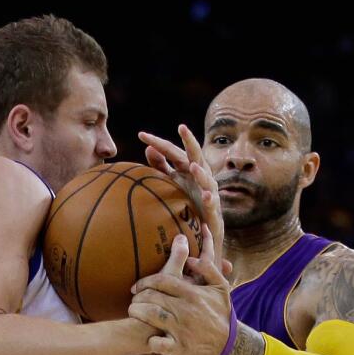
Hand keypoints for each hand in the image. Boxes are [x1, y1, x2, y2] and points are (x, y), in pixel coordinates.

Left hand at [128, 227, 233, 354]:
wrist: (231, 345)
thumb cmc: (221, 314)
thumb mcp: (221, 288)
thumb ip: (208, 269)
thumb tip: (191, 258)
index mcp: (192, 294)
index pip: (162, 281)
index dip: (145, 282)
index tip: (136, 286)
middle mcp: (185, 310)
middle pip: (152, 297)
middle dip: (138, 297)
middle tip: (133, 299)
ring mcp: (181, 329)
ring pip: (150, 315)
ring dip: (137, 312)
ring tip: (133, 311)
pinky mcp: (179, 347)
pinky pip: (158, 343)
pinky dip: (151, 341)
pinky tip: (149, 337)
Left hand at [139, 125, 224, 263]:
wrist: (202, 227)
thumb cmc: (186, 199)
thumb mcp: (171, 181)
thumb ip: (161, 166)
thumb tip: (149, 148)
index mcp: (186, 167)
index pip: (172, 151)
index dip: (158, 142)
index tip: (141, 135)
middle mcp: (199, 174)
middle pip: (194, 154)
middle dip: (190, 141)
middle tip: (182, 127)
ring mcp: (208, 189)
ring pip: (206, 177)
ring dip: (200, 172)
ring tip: (192, 166)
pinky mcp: (212, 207)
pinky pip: (212, 202)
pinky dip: (210, 199)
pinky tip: (206, 197)